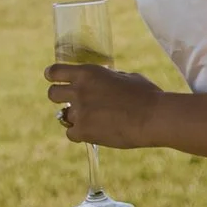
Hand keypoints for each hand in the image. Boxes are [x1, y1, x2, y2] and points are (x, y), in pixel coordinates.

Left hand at [47, 60, 162, 147]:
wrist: (154, 117)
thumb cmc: (147, 95)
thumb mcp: (126, 77)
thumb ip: (109, 78)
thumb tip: (105, 81)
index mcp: (88, 73)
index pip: (55, 72)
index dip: (52, 76)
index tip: (53, 79)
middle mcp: (79, 91)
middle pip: (52, 94)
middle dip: (59, 98)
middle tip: (72, 103)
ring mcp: (80, 112)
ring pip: (63, 116)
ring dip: (75, 118)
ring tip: (93, 120)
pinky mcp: (84, 132)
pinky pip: (72, 134)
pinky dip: (81, 134)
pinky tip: (96, 132)